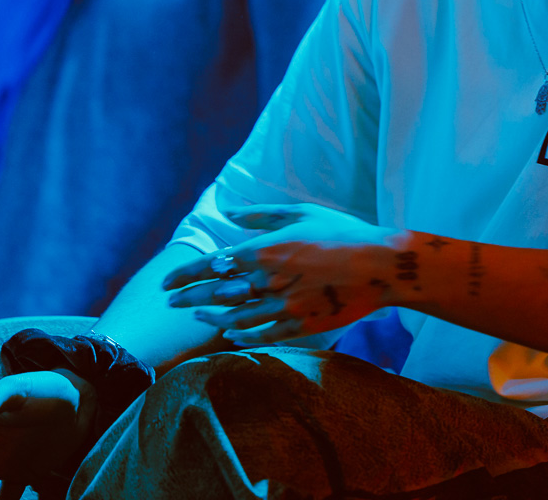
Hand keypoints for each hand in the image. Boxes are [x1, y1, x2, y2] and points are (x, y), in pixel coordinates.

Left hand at [162, 204, 404, 345]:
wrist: (380, 264)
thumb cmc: (342, 231)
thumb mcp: (301, 212)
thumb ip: (262, 215)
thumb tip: (231, 214)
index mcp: (265, 250)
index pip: (211, 264)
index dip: (184, 274)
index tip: (167, 282)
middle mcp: (267, 281)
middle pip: (216, 293)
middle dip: (189, 297)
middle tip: (170, 303)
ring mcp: (283, 307)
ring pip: (236, 318)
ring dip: (212, 317)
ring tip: (198, 316)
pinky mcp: (301, 324)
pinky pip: (264, 334)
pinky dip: (244, 336)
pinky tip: (233, 336)